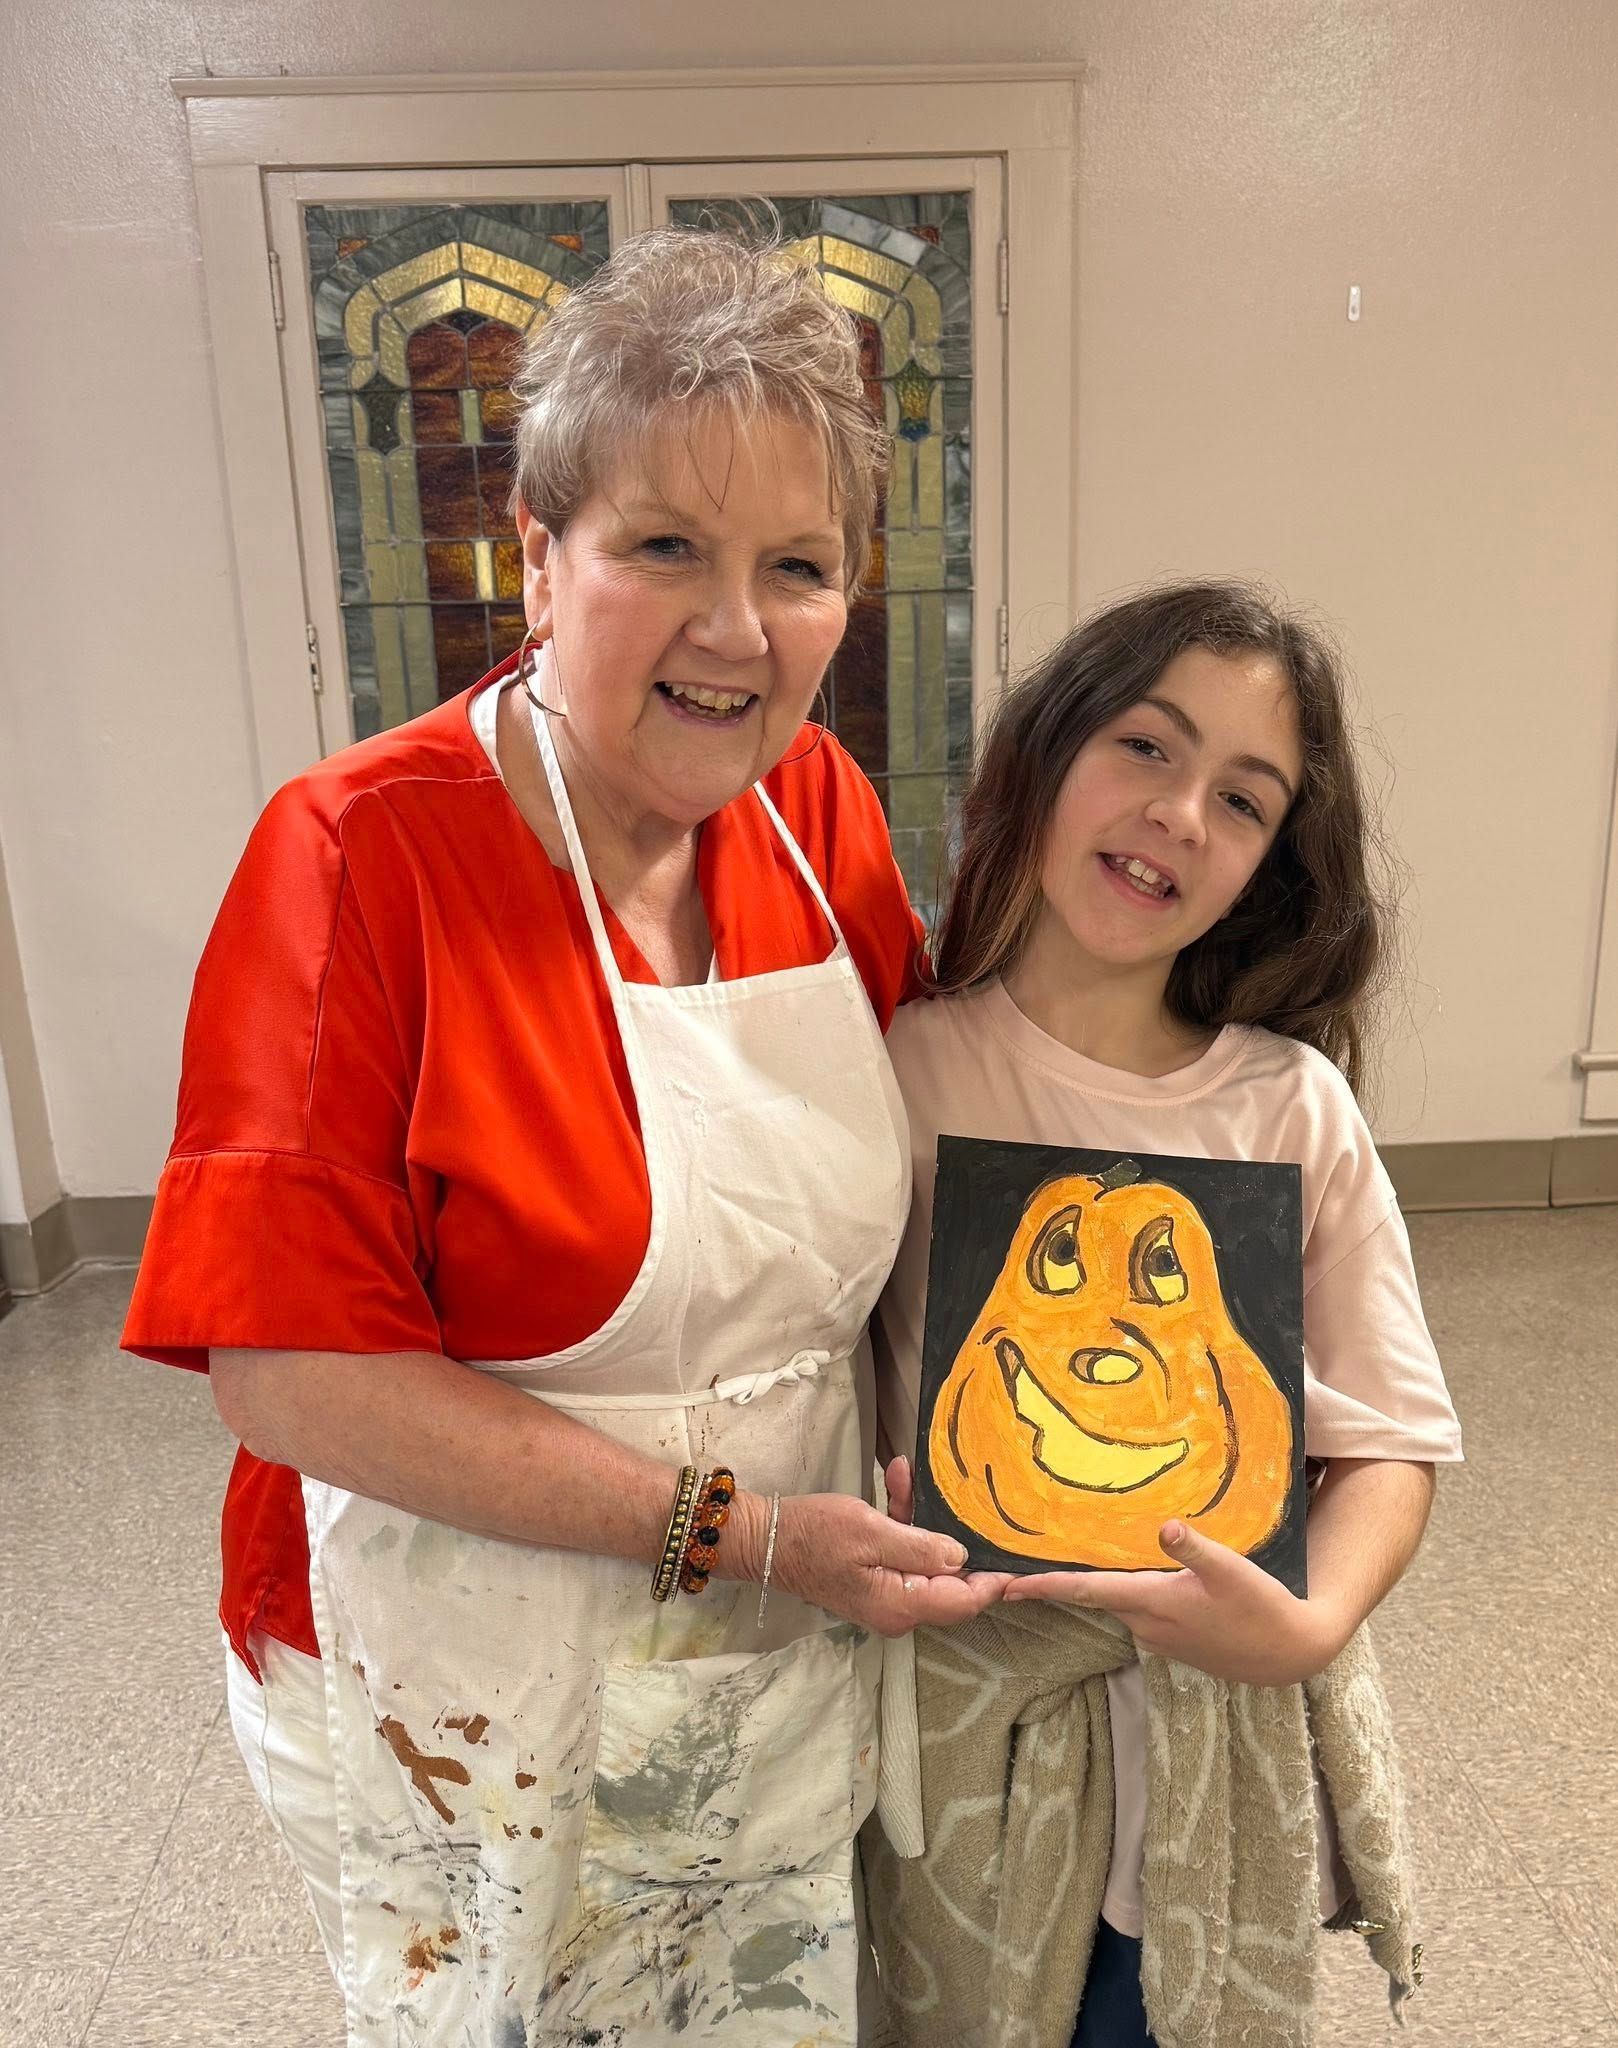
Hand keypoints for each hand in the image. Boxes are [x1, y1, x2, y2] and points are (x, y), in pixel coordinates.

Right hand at [728, 1471, 1009, 1638]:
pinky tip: (898, 1479)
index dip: (996, 1578)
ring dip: (923, 1519)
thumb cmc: (814, 1534)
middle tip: (972, 1499)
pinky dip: (903, 1521)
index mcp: (901, 1605)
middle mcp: (898, 1610)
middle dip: (959, 1538)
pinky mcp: (874, 1580)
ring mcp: (886, 1597)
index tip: (1020, 1552)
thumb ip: (920, 1547)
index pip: (965, 1600)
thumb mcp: (869, 1531)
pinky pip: (902, 1554)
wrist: (764, 1540)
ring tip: (910, 1475)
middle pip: (951, 1582)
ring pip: (926, 1562)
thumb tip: (962, 1559)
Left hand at [1002, 1520, 1348, 1685]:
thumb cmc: (1263, 1608)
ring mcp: (1159, 1636)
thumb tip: (1166, 1526)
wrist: (1291, 1654)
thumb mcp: (1234, 1570)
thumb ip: (1198, 1548)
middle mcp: (1147, 1624)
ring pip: (1113, 1603)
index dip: (1044, 1587)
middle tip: (1017, 1565)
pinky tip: (1119, 1575)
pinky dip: (1118, 1594)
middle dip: (1055, 1583)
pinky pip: (1134, 1610)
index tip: (1005, 1586)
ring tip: (1058, 1562)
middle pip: (1092, 1597)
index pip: (1086, 1591)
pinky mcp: (1173, 1639)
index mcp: (1154, 1603)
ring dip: (1087, 1587)